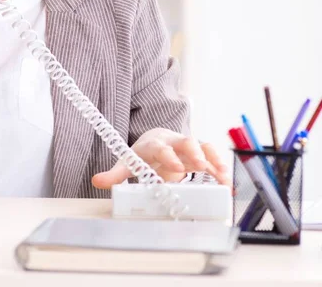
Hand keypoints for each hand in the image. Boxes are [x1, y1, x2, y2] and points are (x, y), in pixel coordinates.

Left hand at [91, 128, 229, 188]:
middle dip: (193, 152)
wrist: (155, 139)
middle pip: (184, 140)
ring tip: (221, 176)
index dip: (168, 155)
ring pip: (201, 145)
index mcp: (153, 143)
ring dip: (212, 159)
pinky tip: (225, 180)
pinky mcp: (198, 152)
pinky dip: (219, 166)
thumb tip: (96, 181)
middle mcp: (172, 141)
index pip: (160, 146)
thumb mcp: (127, 164)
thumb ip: (114, 174)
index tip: (177, 168)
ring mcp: (187, 145)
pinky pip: (211, 154)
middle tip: (201, 166)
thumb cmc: (142, 154)